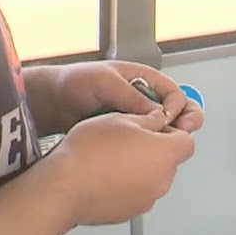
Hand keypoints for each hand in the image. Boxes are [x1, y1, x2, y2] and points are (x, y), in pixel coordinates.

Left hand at [30, 61, 204, 134]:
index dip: (179, 105)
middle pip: (174, 109)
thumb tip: (157, 111)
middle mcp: (142, 98)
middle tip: (186, 131)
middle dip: (185, 120)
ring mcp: (133, 116)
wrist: (49, 103)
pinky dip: (152, 147)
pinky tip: (152, 155)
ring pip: (161, 128)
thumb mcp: (103, 81)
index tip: (173, 119)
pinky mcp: (123, 134)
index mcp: (141, 79)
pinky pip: (144, 140)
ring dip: (170, 136)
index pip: (172, 92)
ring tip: (171, 145)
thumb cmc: (73, 83)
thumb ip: (129, 95)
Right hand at [55, 108, 195, 224]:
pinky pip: (135, 194)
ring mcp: (146, 200)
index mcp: (165, 154)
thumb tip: (157, 119)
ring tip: (111, 157)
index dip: (172, 132)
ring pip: (151, 178)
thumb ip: (148, 118)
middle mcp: (161, 180)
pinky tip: (105, 174)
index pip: (187, 141)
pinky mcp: (129, 212)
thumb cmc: (89, 152)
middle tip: (129, 139)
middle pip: (169, 161)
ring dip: (139, 168)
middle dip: (154, 150)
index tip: (155, 127)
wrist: (64, 187)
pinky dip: (126, 185)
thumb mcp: (121, 118)